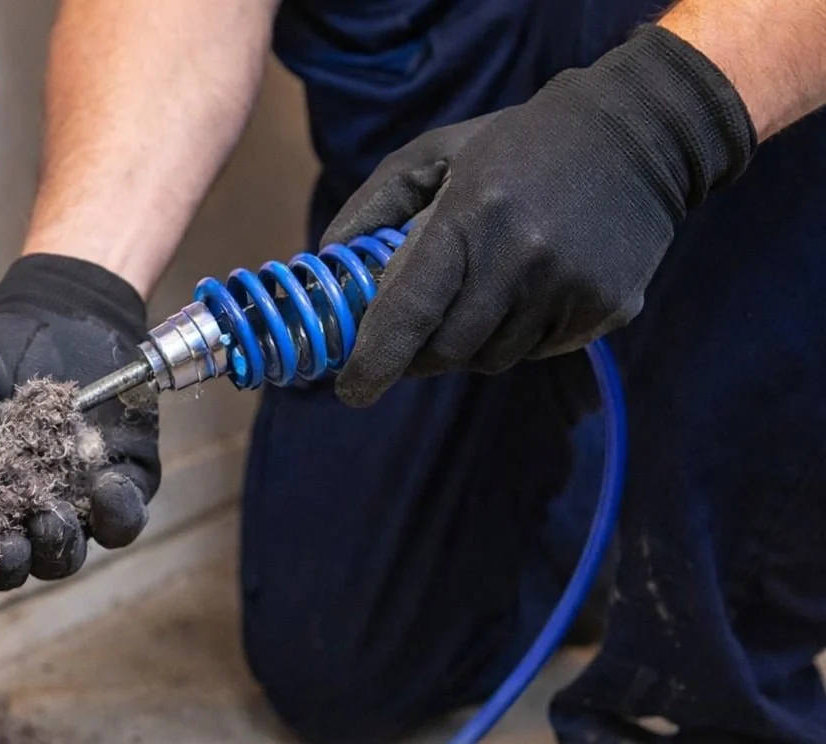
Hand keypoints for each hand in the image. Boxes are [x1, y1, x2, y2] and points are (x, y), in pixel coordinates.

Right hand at [0, 254, 159, 590]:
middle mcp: (25, 512)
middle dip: (18, 560)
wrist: (68, 315)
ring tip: (54, 518)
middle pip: (23, 564)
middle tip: (16, 539)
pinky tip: (105, 486)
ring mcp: (76, 505)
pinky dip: (116, 513)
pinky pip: (123, 519)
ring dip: (61, 545)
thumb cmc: (3, 352)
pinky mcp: (124, 487)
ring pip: (71, 553)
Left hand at [323, 25, 754, 407]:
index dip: (374, 361)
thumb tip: (324, 264)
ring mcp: (570, 288)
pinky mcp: (606, 309)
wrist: (640, 133)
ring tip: (481, 293)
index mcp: (471, 214)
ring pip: (490, 359)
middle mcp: (523, 257)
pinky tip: (529, 291)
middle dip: (418, 353)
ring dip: (469, 343)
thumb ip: (373, 208)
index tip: (351, 389)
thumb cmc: (518, 144)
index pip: (409, 310)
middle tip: (412, 334)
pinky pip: (537, 352)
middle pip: (446, 350)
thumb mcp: (435, 153)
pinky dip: (518, 337)